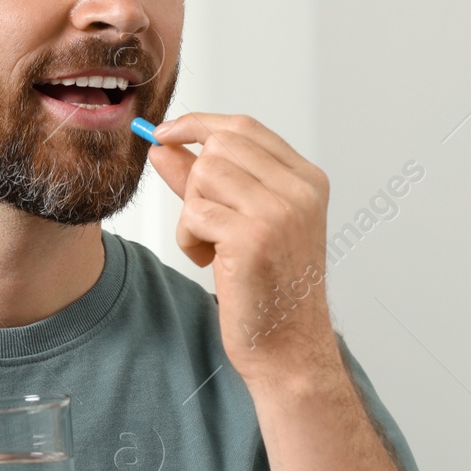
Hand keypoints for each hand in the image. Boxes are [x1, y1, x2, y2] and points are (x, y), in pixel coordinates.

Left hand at [148, 113, 341, 384]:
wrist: (288, 346)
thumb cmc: (269, 288)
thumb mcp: (242, 222)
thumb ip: (205, 181)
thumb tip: (164, 146)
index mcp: (307, 180)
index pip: (245, 128)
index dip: (198, 124)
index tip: (165, 132)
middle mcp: (299, 190)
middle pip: (219, 147)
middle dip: (194, 180)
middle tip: (203, 220)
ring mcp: (279, 212)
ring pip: (203, 176)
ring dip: (192, 213)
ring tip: (212, 247)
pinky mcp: (252, 237)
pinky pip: (194, 212)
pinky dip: (189, 239)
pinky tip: (211, 262)